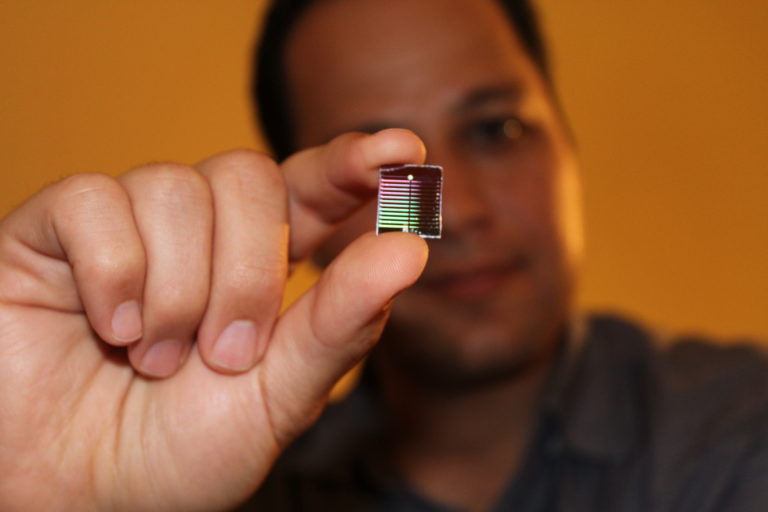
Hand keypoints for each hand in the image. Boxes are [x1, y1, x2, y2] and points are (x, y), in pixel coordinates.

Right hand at [0, 130, 427, 510]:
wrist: (77, 495)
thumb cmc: (181, 452)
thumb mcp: (277, 397)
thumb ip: (339, 326)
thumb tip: (410, 251)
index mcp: (258, 264)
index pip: (310, 187)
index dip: (350, 163)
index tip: (403, 152)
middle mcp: (197, 232)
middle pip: (247, 175)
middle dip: (248, 270)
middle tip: (224, 355)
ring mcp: (126, 224)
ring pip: (174, 188)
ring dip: (177, 292)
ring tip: (154, 359)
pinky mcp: (54, 230)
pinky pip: (93, 200)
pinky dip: (113, 274)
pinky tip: (108, 328)